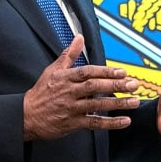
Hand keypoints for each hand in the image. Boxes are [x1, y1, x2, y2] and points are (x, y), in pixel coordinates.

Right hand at [22, 35, 140, 140]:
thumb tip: (79, 37)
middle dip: (116, 86)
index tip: (122, 72)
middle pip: (95, 88)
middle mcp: (69, 92)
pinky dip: (110, 123)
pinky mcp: (73, 123)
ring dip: (117, 104)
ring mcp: (71, 108)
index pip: (88, 72)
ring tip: (134, 101)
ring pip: (97, 105)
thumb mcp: (53, 70)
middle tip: (133, 84)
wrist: (26, 116)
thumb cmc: (41, 92)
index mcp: (66, 78)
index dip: (105, 72)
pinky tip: (124, 121)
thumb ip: (69, 54)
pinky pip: (94, 123)